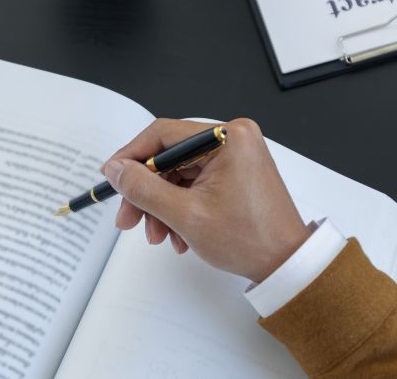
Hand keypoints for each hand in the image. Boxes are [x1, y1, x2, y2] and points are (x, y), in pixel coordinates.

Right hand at [101, 118, 311, 282]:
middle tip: (129, 219)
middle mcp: (234, 138)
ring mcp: (237, 156)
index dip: (131, 156)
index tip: (112, 177)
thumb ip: (144, 189)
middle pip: (170, 158)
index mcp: (228, 137)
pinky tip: (179, 235)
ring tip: (159, 236)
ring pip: (180, 175)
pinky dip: (181, 208)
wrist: (285, 263)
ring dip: (163, 206)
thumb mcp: (185, 215)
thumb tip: (116, 170)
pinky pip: (196, 184)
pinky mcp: (236, 173)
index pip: (163, 134)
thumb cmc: (249, 238)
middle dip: (147, 192)